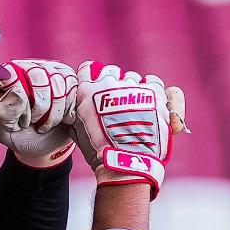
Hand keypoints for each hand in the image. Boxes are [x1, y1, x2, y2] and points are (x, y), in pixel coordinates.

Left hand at [0, 59, 77, 168]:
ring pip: (59, 80)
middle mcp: (26, 68)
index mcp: (4, 78)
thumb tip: (18, 91)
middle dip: (40, 105)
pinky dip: (68, 108)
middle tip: (34, 122)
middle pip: (39, 73)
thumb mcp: (3, 130)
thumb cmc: (19, 135)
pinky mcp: (68, 78)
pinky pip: (74, 85)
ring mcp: (49, 70)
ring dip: (54, 110)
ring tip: (45, 124)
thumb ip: (4, 112)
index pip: (13, 72)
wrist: (43, 145)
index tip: (22, 119)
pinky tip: (60, 119)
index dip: (20, 97)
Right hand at [71, 61, 171, 196]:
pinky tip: (150, 99)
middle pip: (111, 71)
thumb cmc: (99, 152)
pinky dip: (151, 88)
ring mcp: (130, 87)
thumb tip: (76, 110)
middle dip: (113, 83)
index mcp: (87, 91)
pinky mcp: (152, 92)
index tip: (98, 88)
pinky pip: (153, 81)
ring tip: (135, 107)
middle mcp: (108, 84)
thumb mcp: (77, 132)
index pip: (88, 68)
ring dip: (132, 89)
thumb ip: (76, 115)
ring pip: (132, 77)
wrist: (125, 161)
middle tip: (117, 101)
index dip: (93, 77)